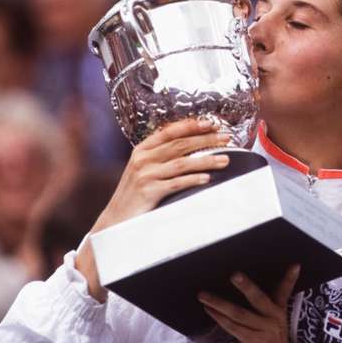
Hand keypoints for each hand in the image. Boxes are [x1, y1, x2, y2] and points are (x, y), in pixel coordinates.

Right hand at [76, 118, 231, 300]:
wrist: (116, 219)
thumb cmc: (135, 194)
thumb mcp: (143, 169)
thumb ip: (160, 156)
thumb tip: (191, 144)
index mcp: (142, 149)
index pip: (169, 131)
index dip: (191, 126)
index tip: (210, 123)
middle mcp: (143, 159)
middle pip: (179, 145)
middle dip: (205, 139)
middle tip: (225, 137)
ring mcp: (145, 175)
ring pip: (182, 163)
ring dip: (206, 160)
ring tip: (225, 160)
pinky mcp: (149, 192)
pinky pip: (176, 183)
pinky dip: (193, 180)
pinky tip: (207, 179)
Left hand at [199, 266, 323, 342]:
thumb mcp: (269, 327)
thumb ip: (258, 312)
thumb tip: (235, 296)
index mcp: (279, 312)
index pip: (284, 291)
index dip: (289, 278)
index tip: (295, 265)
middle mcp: (274, 319)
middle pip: (258, 298)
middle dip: (246, 285)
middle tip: (234, 274)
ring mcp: (265, 331)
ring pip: (239, 313)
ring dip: (219, 303)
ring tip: (203, 295)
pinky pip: (234, 328)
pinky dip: (219, 318)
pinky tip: (209, 311)